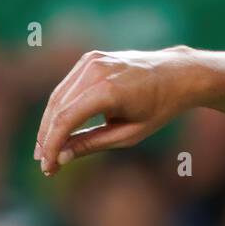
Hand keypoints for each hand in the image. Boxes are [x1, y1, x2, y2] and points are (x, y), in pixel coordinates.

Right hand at [35, 47, 200, 175]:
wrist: (179, 74)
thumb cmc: (160, 107)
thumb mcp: (130, 133)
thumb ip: (93, 143)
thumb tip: (60, 157)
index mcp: (109, 89)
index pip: (66, 119)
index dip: (51, 144)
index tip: (47, 167)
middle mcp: (96, 70)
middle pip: (58, 108)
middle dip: (47, 137)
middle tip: (45, 163)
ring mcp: (92, 60)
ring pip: (58, 97)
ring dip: (49, 124)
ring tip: (47, 150)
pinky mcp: (90, 58)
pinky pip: (68, 87)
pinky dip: (61, 107)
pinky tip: (59, 129)